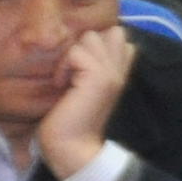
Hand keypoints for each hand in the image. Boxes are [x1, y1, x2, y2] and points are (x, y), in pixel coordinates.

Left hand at [35, 24, 135, 180]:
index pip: (119, 37)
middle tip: (74, 71)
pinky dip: (63, 66)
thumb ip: (89, 68)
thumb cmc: (69, 122)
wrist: (72, 149)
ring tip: (68, 78)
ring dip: (73, 54)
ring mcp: (112, 72)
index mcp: (119, 73)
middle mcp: (120, 70)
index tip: (82, 68)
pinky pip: (76, 52)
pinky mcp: (98, 77)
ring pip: (91, 37)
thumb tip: (79, 50)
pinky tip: (61, 85)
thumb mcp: (82, 89)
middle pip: (108, 31)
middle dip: (86, 45)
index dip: (98, 45)